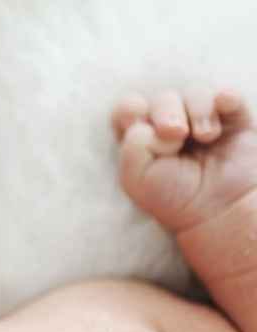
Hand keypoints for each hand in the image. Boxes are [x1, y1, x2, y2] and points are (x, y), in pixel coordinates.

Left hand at [112, 86, 256, 232]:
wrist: (220, 209)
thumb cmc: (174, 198)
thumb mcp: (137, 178)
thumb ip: (133, 145)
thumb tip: (152, 123)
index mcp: (142, 138)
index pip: (128, 108)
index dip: (131, 109)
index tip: (139, 122)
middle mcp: (170, 126)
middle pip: (162, 98)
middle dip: (166, 110)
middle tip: (176, 133)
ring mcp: (201, 121)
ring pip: (195, 92)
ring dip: (198, 109)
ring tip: (206, 136)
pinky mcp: (233, 119)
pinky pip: (227, 95)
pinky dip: (224, 98)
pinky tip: (223, 110)